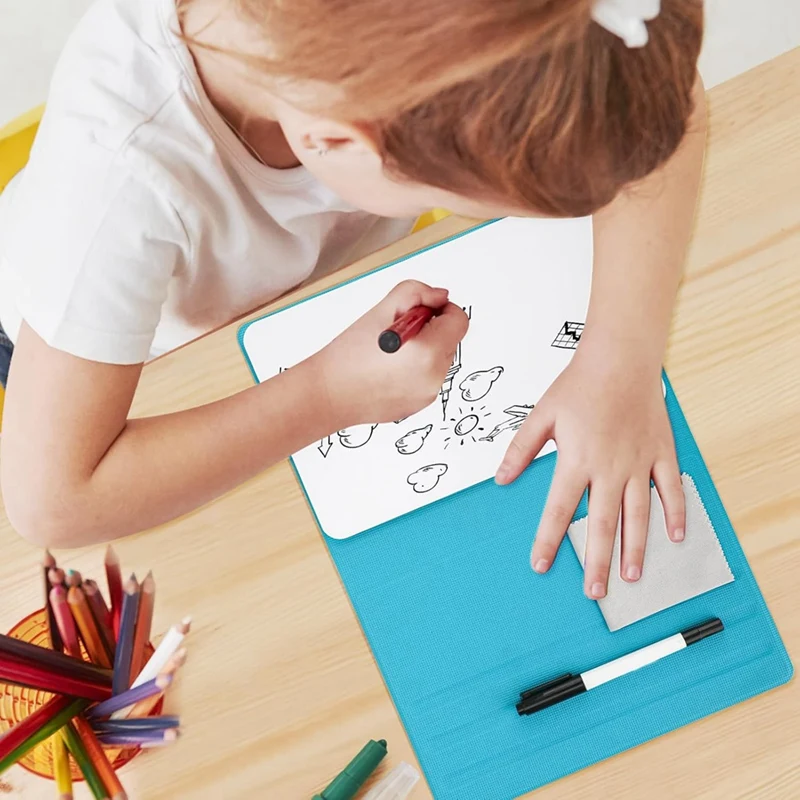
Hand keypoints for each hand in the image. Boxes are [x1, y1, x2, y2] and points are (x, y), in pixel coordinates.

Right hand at [312, 280, 469, 427]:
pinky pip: (427, 379)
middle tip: (398, 331)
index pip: (459, 321)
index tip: (423, 310)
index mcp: (429, 351)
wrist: (328, 394)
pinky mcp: (418, 406)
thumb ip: (418, 293)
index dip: (442, 309)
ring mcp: (427, 394)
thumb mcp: (383, 308)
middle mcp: (434, 377)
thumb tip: (439, 297)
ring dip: (423, 350)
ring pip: (439, 360)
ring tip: (390, 353)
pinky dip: (414, 370)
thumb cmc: (349, 355)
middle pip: (450, 341)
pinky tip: (387, 370)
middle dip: (430, 330)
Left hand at [495, 345, 684, 598]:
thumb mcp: (541, 416)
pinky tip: (675, 537)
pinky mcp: (662, 453)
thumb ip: (521, 450)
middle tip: (595, 592)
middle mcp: (609, 469)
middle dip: (596, 561)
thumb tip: (501, 479)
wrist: (620, 358)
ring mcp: (639, 463)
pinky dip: (675, 513)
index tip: (541, 565)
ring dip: (635, 548)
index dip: (548, 541)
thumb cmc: (579, 385)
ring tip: (631, 577)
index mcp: (576, 461)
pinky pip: (671, 489)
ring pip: (638, 515)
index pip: (558, 511)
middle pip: (601, 524)